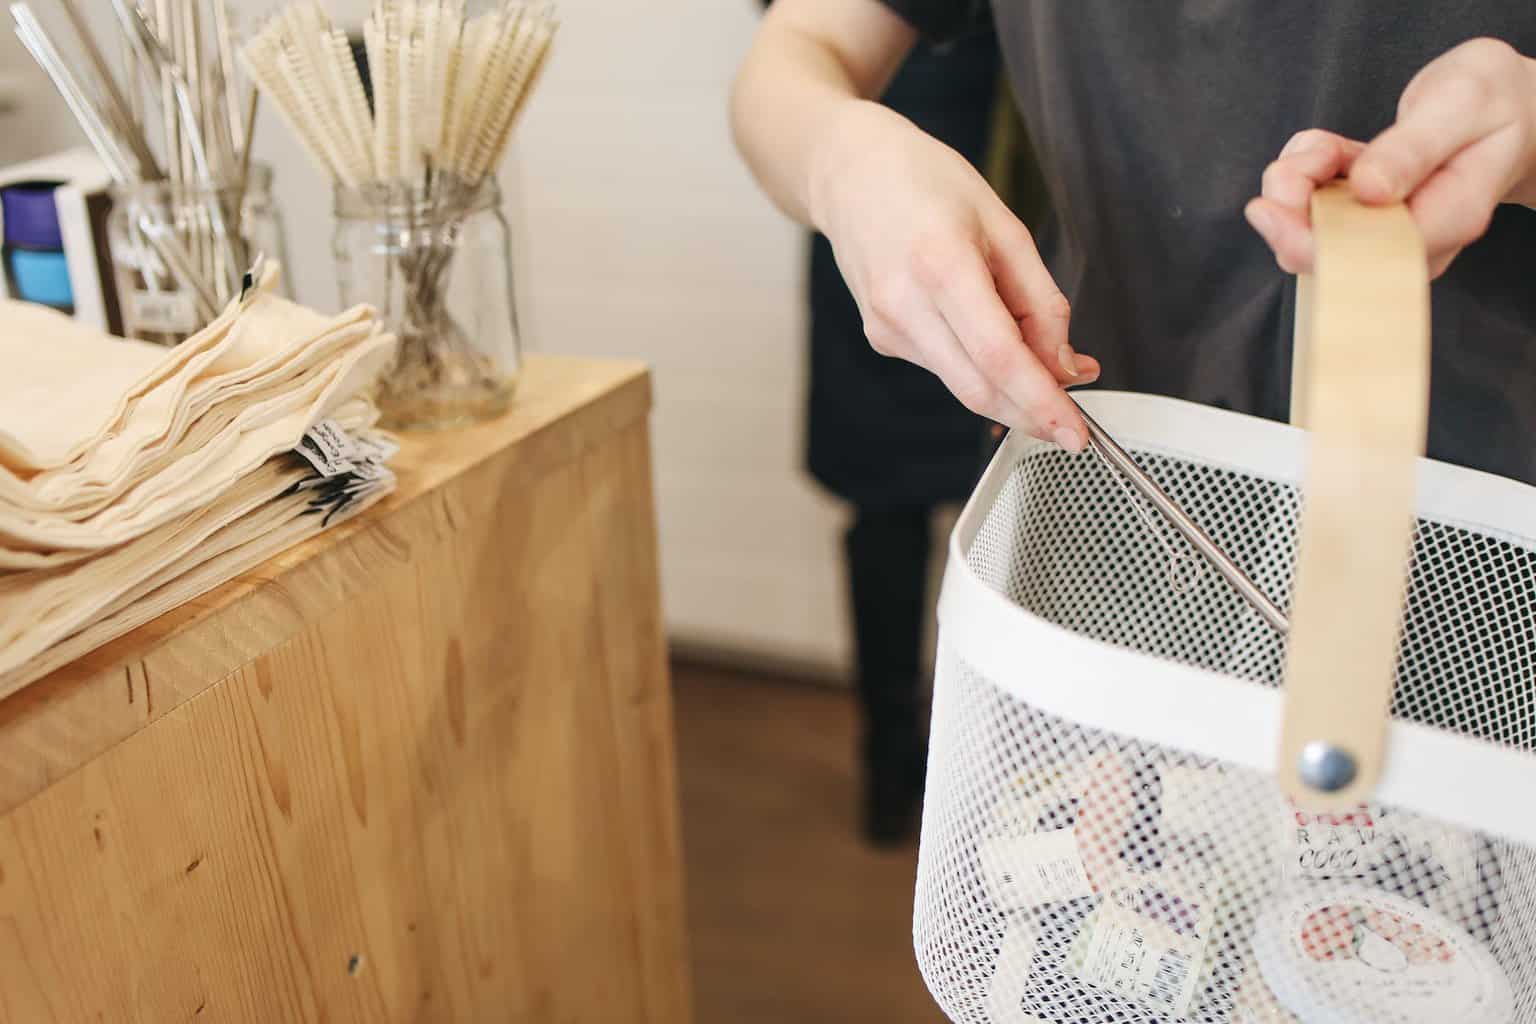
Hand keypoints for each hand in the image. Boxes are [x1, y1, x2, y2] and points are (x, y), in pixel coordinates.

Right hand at [809, 101, 1098, 450]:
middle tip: (1074, 415)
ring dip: (1011, 389)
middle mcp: (905, 304)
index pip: (999, 356)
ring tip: (1044, 356)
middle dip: (1031, 411)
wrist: (850, 173)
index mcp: (941, 264)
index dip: (1042, 402)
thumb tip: (1064, 365)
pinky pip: (945, 368)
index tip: (1075, 432)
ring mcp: (887, 326)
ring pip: (964, 386)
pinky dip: (980, 368)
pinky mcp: (882, 338)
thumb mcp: (1004, 226)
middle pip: (980, 389)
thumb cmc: (927, 184)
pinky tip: (991, 335)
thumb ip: (1040, 301)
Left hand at [1246, 38, 1535, 277]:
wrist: (1510, 110)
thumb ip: (1414, 149)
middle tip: (1302, 158)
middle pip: (1327, 254)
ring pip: (1311, 230)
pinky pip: (1313, 209)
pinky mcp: (1364, 220)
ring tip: (1326, 145)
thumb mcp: (1461, 105)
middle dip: (1293, 205)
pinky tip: (1327, 150)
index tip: (1272, 204)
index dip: (1308, 240)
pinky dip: (1304, 173)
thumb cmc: (1493, 104)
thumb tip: (1368, 191)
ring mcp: (1386, 235)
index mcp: (1450, 219)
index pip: (1368, 255)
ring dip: (1298, 182)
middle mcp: (1415, 241)